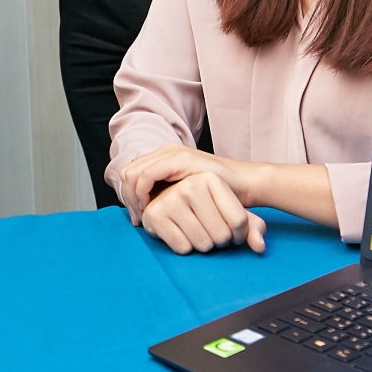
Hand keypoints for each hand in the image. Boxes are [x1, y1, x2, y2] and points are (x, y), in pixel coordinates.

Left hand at [115, 143, 250, 218]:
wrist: (244, 184)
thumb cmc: (217, 196)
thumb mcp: (186, 196)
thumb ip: (167, 196)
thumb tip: (144, 211)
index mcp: (164, 158)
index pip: (131, 173)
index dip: (128, 196)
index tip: (136, 218)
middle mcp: (165, 152)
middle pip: (128, 172)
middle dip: (127, 198)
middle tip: (137, 219)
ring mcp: (172, 153)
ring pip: (133, 172)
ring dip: (133, 196)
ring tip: (143, 215)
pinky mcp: (179, 159)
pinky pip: (147, 174)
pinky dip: (143, 192)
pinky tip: (151, 207)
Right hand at [140, 173, 266, 254]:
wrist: (168, 198)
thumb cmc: (206, 207)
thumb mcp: (232, 210)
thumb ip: (253, 227)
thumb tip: (260, 247)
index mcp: (211, 179)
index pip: (239, 221)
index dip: (239, 234)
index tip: (232, 230)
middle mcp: (189, 185)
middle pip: (221, 235)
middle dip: (220, 240)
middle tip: (210, 230)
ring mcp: (170, 199)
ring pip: (202, 244)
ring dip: (203, 245)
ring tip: (197, 231)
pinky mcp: (155, 215)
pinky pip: (183, 248)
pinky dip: (185, 247)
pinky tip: (180, 233)